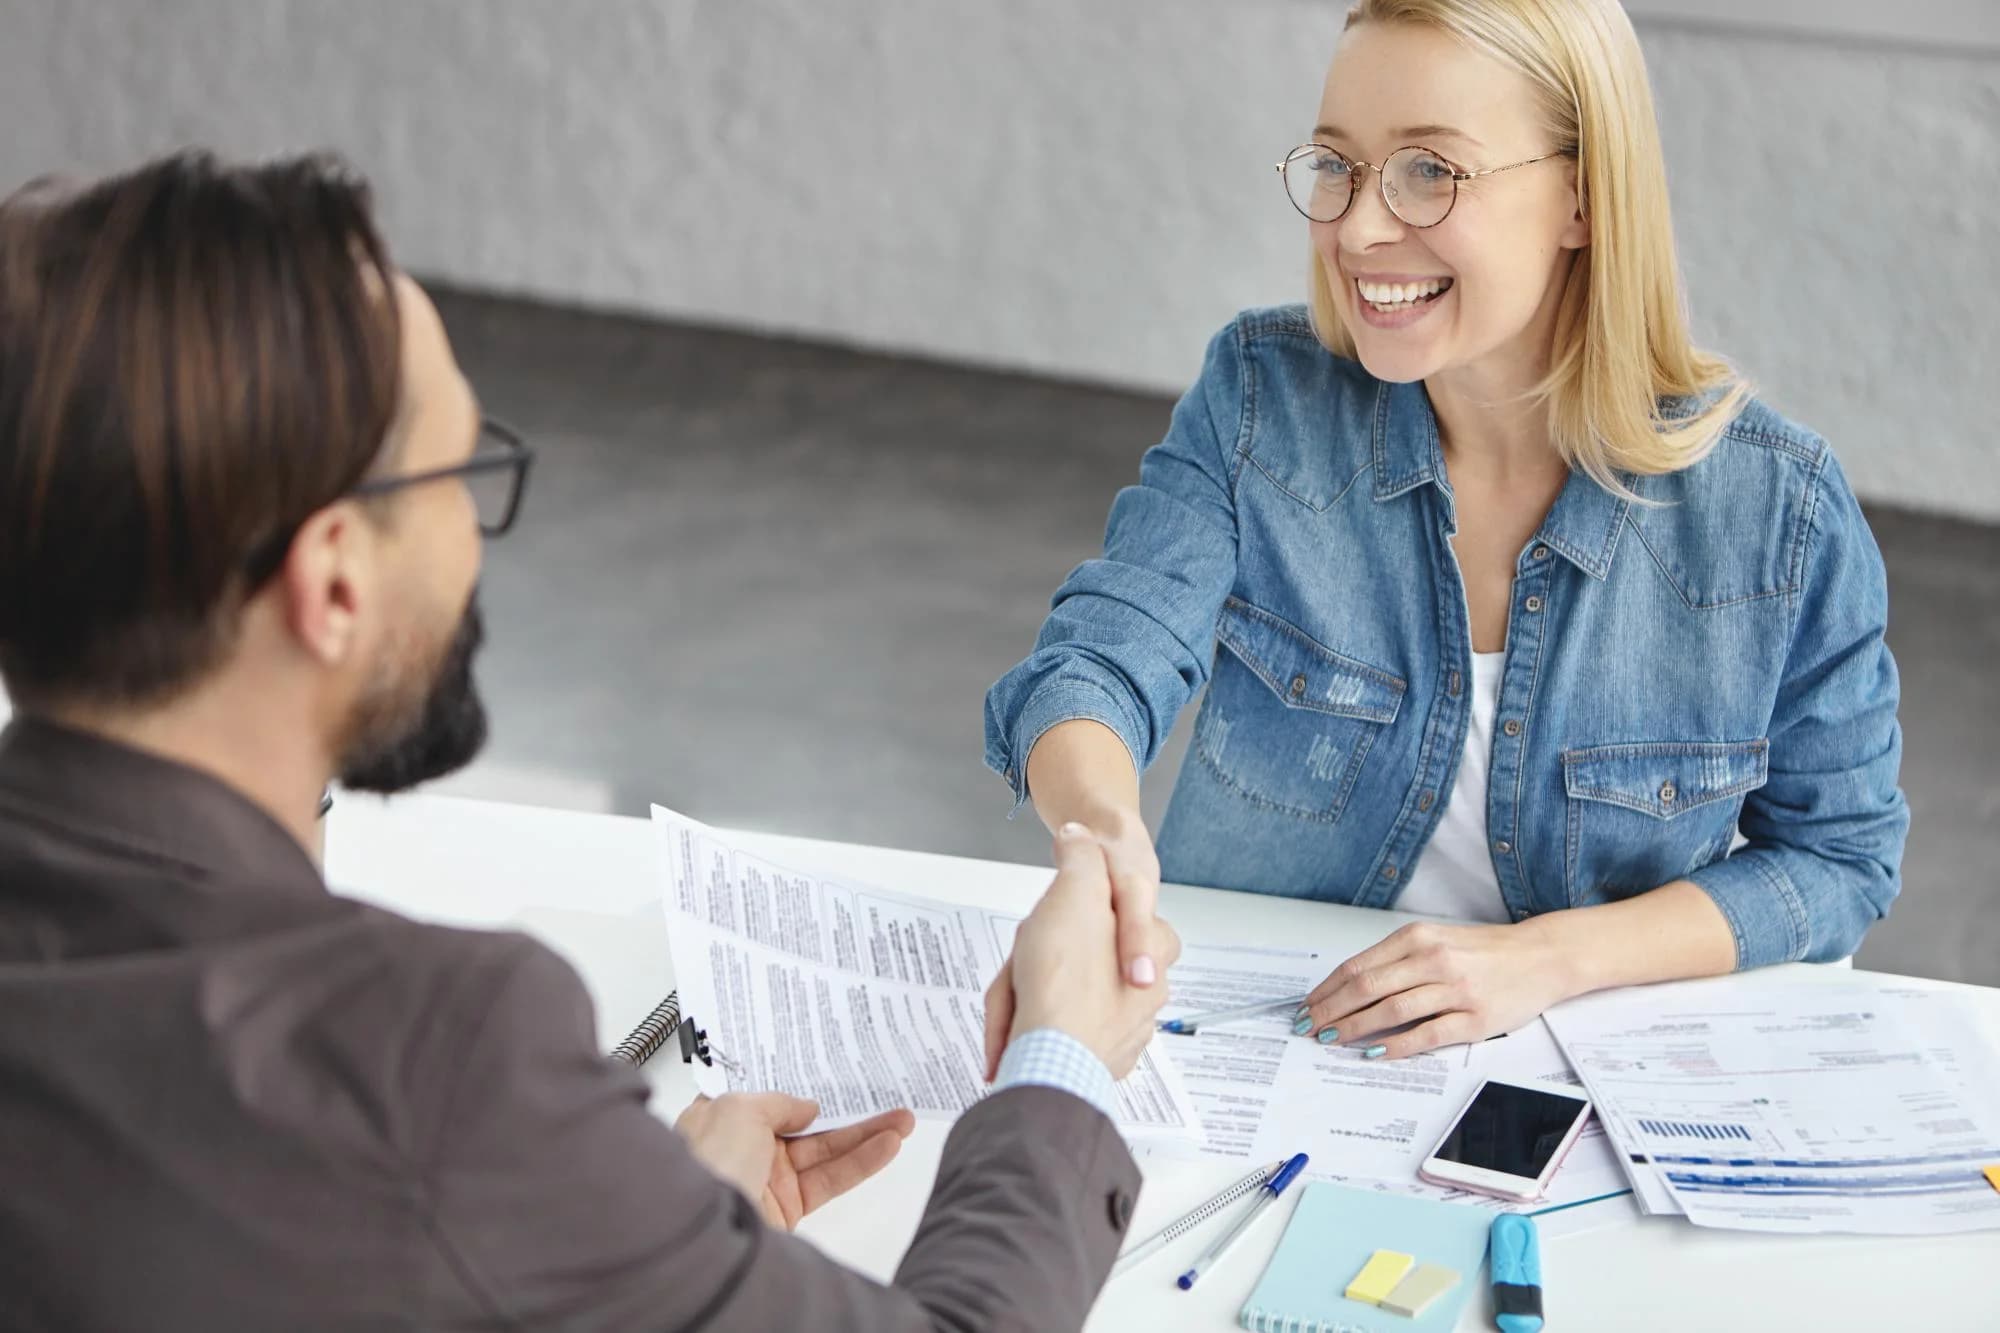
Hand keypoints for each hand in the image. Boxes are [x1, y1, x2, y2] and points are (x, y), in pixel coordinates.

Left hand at [675, 1091, 914, 1229]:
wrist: (708, 1236)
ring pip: (825, 1151)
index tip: (833, 1069)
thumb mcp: (739, 1109)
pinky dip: (861, 1163)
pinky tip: (887, 1146)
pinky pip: (831, 1179)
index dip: (800, 1082)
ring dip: (866, 1135)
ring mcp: (768, 1178)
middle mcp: (743, 1146)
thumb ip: (779, 1101)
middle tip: (883, 1097)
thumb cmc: (708, 1165)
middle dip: (846, 1109)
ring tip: (902, 1121)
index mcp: (719, 1117)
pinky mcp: (788, 1208)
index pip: (767, 1093)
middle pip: (805, 1122)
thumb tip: (806, 1106)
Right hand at [982, 823, 1179, 1079]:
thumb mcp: (1074, 892)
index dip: (1089, 915)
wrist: (1047, 1068)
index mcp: (1154, 957)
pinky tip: (1011, 1036)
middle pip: (1088, 966)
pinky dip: (1030, 1034)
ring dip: (1031, 1001)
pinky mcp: (1090, 1069)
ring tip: (1011, 1005)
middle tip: (1023, 968)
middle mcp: (1145, 1000)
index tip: (1056, 922)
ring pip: (1066, 1003)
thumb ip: (1080, 857)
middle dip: (1048, 965)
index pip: (1137, 922)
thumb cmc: (1065, 980)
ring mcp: (1121, 1039)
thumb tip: (1079, 834)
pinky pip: (1055, 1040)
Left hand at [1296, 919, 1574, 1059]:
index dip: (1327, 990)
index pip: (1358, 966)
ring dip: (1354, 1027)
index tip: (1307, 1006)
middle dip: (1330, 1011)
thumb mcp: (1436, 941)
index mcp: (1417, 938)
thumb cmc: (1485, 952)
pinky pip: (1426, 1034)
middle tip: (1309, 1027)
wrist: (1540, 957)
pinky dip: (1395, 1045)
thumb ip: (1397, 960)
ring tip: (1332, 1039)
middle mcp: (1433, 960)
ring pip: (1390, 1010)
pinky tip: (1374, 1051)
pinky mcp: (1473, 1018)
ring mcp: (1454, 990)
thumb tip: (1350, 987)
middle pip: (1366, 988)